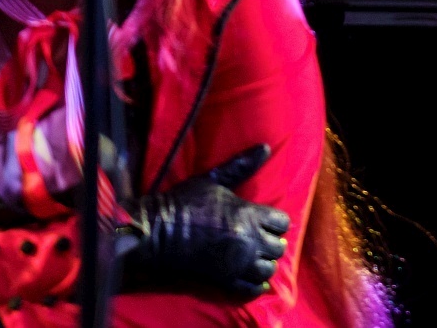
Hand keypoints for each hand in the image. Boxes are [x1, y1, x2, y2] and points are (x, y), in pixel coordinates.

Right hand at [114, 145, 289, 301]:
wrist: (154, 233)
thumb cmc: (182, 203)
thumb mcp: (213, 180)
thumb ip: (241, 166)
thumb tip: (265, 147)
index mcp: (248, 215)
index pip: (282, 222)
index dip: (276, 221)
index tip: (267, 221)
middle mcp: (247, 241)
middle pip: (279, 247)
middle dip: (273, 242)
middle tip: (262, 239)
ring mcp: (235, 263)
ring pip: (269, 269)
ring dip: (266, 262)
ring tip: (257, 256)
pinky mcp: (222, 280)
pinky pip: (252, 288)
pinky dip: (256, 285)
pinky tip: (253, 277)